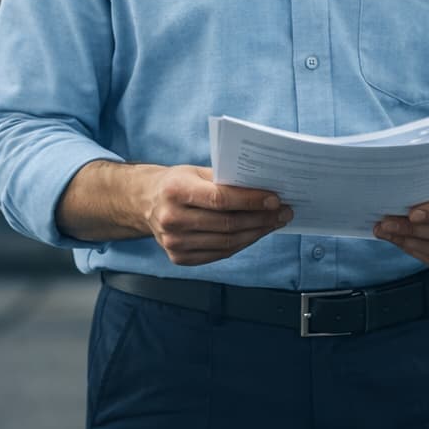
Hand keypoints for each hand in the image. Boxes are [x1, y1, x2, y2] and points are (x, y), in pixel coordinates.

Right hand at [143, 165, 292, 265]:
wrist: (145, 203)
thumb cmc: (177, 182)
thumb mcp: (195, 171)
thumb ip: (224, 178)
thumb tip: (262, 186)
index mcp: (176, 190)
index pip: (220, 199)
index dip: (250, 201)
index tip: (275, 199)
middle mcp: (172, 218)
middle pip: (227, 223)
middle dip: (261, 218)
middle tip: (283, 212)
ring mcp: (174, 242)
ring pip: (226, 242)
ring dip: (256, 233)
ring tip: (274, 223)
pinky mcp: (179, 258)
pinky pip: (219, 254)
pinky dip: (241, 244)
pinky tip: (255, 233)